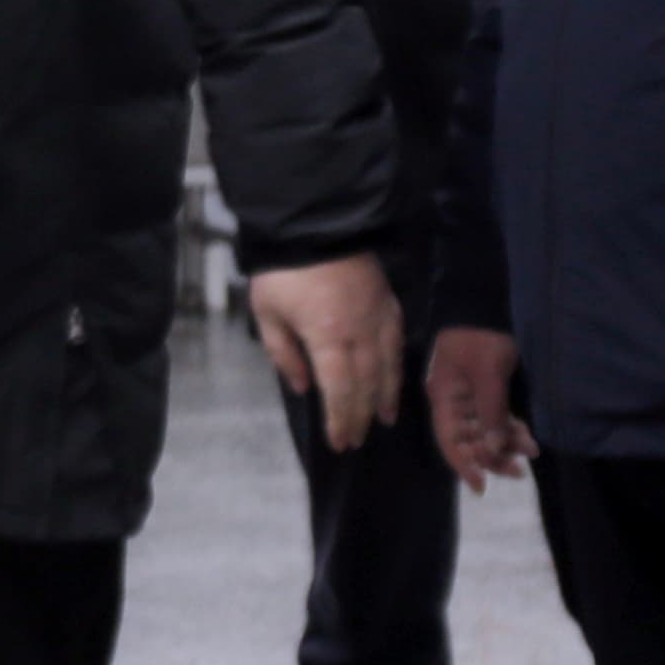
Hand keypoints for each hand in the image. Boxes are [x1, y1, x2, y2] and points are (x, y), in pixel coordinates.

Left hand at [245, 252, 402, 452]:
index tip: (340, 442)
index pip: (339, 391)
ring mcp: (378, 317)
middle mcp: (360, 333)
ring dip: (385, 397)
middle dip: (361, 416)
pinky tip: (394, 378)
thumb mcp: (267, 313)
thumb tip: (304, 386)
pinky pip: (397, 342)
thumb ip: (284, 354)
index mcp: (327, 338)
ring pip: (387, 367)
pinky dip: (396, 366)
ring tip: (383, 420)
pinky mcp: (389, 302)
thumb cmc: (283, 271)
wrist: (315, 223)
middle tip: (358, 439)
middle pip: (366, 385)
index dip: (341, 420)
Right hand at [426, 324, 527, 490]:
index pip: (449, 440)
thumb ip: (491, 412)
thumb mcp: (488, 373)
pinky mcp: (488, 387)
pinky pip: (496, 416)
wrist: (489, 301)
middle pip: (469, 439)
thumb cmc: (484, 337)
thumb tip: (495, 448)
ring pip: (486, 430)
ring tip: (530, 452)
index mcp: (444, 396)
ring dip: (506, 443)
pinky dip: (510, 428)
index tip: (481, 486)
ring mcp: (471, 394)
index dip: (463, 464)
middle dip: (492, 456)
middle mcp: (454, 400)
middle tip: (518, 471)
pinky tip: (527, 437)